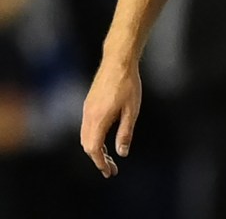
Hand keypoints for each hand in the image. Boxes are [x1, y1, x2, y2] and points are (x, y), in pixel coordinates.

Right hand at [80, 61, 141, 177]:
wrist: (118, 61)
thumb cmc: (128, 84)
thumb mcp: (132, 110)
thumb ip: (125, 132)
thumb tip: (122, 153)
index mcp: (98, 119)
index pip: (94, 149)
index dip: (100, 163)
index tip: (109, 172)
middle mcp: (88, 116)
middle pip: (87, 145)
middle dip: (98, 159)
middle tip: (111, 169)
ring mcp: (87, 109)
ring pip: (85, 137)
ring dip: (95, 149)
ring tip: (108, 157)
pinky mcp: (89, 103)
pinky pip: (86, 127)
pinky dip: (93, 138)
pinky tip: (104, 139)